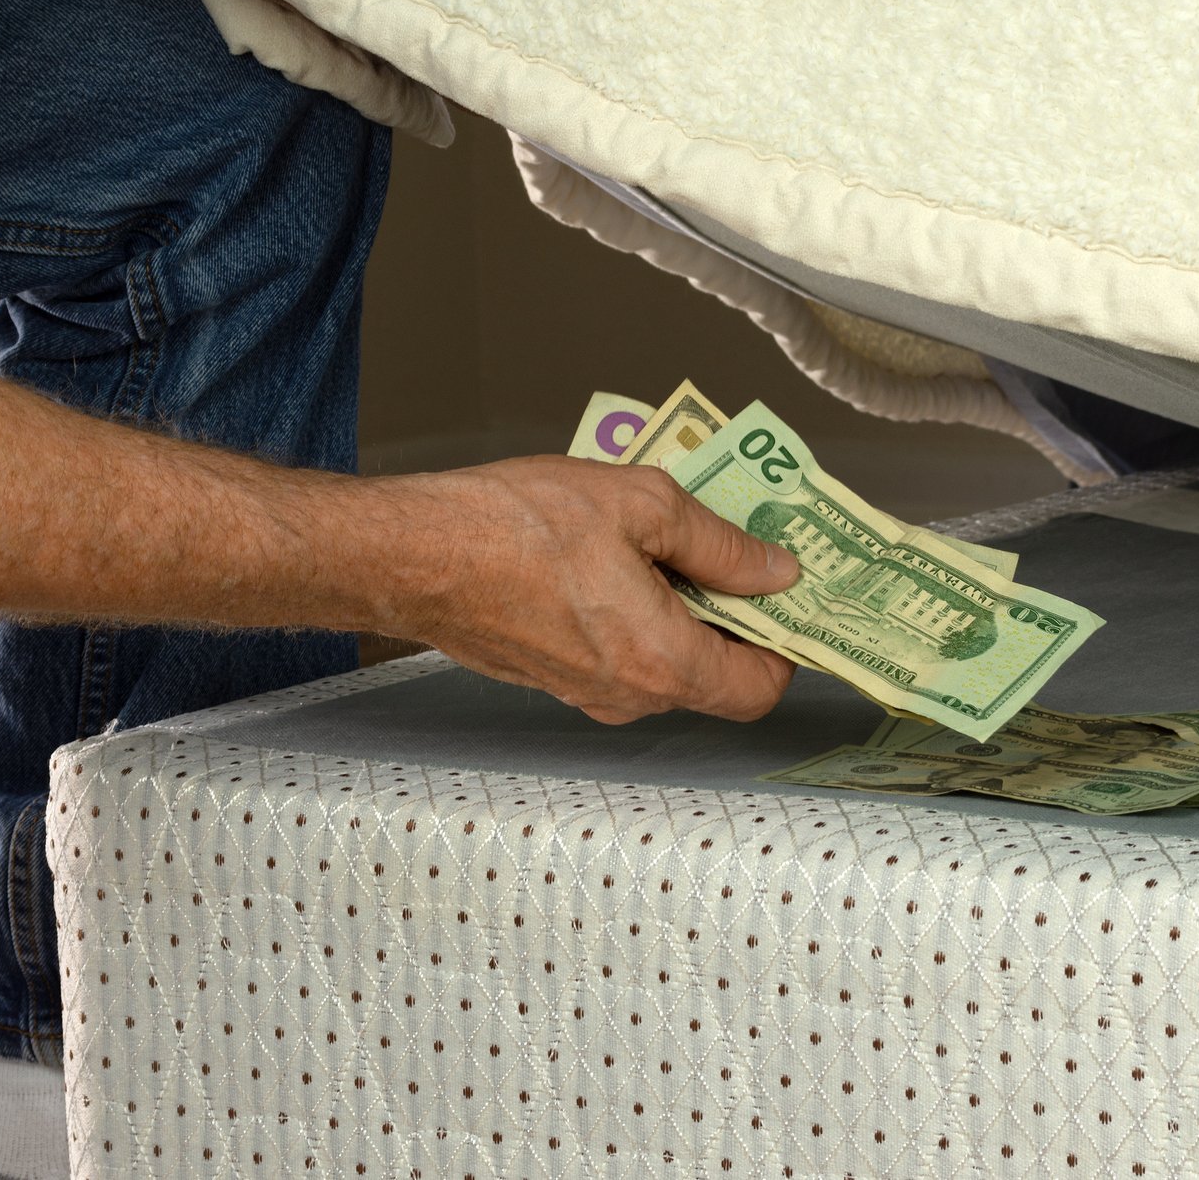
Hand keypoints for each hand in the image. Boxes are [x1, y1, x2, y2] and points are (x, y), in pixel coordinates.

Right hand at [376, 457, 801, 724]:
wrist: (410, 553)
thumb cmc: (516, 525)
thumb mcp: (642, 504)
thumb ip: (722, 544)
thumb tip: (776, 569)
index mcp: (662, 661)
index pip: (759, 687)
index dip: (785, 641)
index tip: (788, 593)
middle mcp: (627, 694)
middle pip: (715, 674)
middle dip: (732, 615)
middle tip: (732, 548)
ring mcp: (584, 692)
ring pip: (664, 660)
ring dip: (680, 609)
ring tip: (663, 538)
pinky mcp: (551, 674)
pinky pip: (618, 653)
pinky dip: (635, 613)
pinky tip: (613, 554)